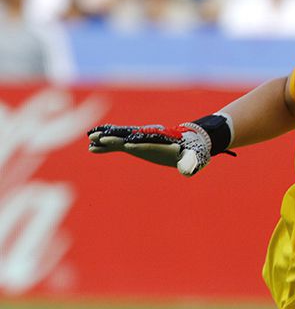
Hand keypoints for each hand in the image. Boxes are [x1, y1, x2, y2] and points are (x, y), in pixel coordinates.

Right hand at [88, 122, 213, 175]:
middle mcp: (146, 139)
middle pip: (128, 137)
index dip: (135, 144)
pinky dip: (106, 146)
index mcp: (159, 142)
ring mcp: (139, 141)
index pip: (145, 143)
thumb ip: (189, 163)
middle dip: (114, 137)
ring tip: (90, 140)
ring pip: (119, 139)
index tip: (125, 145)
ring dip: (105, 139)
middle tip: (98, 137)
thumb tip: (188, 172)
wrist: (185, 144)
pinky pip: (117, 144)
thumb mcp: (191, 158)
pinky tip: (92, 148)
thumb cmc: (189, 153)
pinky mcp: (134, 144)